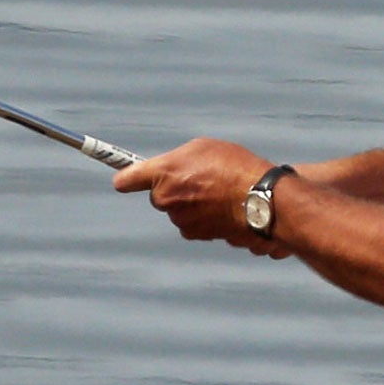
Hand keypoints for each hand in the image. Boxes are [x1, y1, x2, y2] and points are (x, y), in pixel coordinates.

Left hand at [112, 137, 283, 252]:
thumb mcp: (204, 148)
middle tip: (199, 178)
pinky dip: (207, 218)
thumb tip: (172, 171)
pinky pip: (196, 225)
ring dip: (194, 204)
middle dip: (175, 190)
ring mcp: (181, 221)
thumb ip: (178, 160)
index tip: (122, 180)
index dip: (126, 178)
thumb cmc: (235, 168)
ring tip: (219, 192)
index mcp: (163, 173)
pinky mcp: (197, 236)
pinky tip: (225, 207)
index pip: (127, 179)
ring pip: (180, 212)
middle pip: (160, 196)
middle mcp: (166, 200)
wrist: (261, 202)